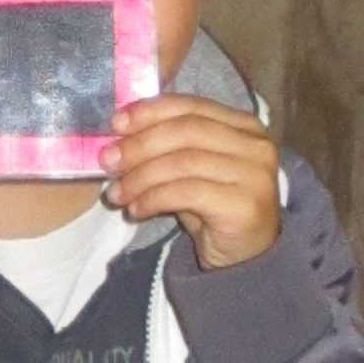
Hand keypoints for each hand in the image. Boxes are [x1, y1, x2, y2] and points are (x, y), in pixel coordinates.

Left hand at [101, 95, 280, 269]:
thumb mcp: (192, 169)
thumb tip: (118, 133)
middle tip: (107, 160)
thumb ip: (167, 146)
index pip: (192, 106)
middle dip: (140, 144)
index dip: (151, 111)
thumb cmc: (214, 208)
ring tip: (116, 192)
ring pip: (183, 163)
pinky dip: (153, 198)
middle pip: (186, 131)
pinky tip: (136, 209)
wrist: (246, 256)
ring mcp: (254, 175)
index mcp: (244, 125)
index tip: (116, 123)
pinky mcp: (243, 205)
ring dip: (140, 177)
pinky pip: (186, 193)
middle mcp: (256, 145)